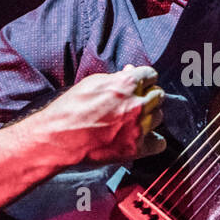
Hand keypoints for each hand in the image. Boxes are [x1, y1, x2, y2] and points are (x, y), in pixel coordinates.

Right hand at [43, 65, 166, 163]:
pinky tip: (144, 137)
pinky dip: (154, 140)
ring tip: (135, 119)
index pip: (151, 75)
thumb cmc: (70, 109)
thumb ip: (116, 77)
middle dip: (150, 96)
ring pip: (160, 117)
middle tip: (138, 101)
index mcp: (127, 84)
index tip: (142, 84)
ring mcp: (138, 127)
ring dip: (151, 117)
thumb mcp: (92, 83)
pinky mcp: (135, 148)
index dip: (145, 79)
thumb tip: (130, 71)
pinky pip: (160, 143)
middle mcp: (137, 104)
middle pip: (159, 95)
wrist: (58, 138)